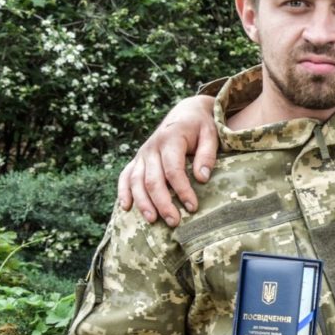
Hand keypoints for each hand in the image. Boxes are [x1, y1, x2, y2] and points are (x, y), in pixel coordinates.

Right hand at [116, 94, 219, 225]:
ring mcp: (142, 154)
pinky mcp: (138, 160)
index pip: (173, 169)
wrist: (186, 113)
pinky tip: (125, 207)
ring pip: (136, 181)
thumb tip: (202, 178)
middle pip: (153, 179)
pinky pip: (125, 176)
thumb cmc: (202, 127)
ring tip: (152, 221)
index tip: (193, 207)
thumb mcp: (211, 135)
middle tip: (174, 222)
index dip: (182, 190)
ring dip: (142, 202)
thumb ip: (208, 155)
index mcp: (170, 139)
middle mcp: (152, 147)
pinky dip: (123, 191)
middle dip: (162, 203)